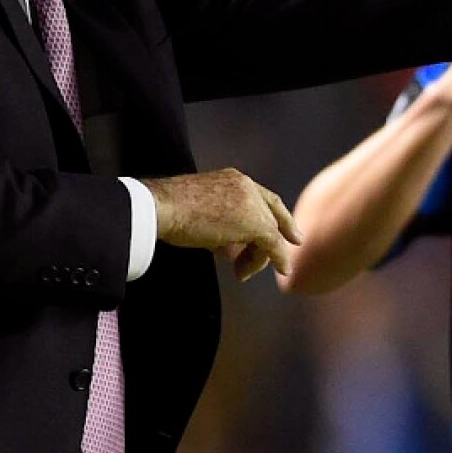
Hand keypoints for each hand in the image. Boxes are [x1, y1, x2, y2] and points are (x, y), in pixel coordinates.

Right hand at [143, 169, 300, 281]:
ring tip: (240, 273)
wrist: (162, 207)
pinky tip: (282, 270)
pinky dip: (278, 259)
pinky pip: (273, 244)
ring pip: (270, 233)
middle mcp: (247, 186)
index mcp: (234, 179)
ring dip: (259, 258)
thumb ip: (220, 228)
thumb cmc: (169, 211)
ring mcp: (251, 202)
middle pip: (270, 217)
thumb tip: (228, 249)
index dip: (279, 216)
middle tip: (279, 261)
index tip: (289, 233)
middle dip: (275, 241)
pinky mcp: (254, 222)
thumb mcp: (200, 214)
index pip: (264, 198)